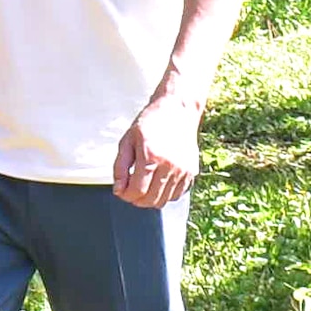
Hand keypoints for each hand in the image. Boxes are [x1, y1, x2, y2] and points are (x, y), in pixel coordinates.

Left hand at [112, 82, 199, 209]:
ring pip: (164, 200)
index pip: (137, 192)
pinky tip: (158, 182)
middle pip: (150, 200)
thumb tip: (118, 190)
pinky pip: (177, 195)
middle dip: (136, 200)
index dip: (125, 195)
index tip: (121, 190)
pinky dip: (165, 194)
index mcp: (151, 157)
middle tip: (130, 190)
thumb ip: (120, 167)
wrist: (178, 109)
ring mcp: (183, 170)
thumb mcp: (128, 140)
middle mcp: (170, 166)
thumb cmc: (150, 122)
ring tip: (144, 185)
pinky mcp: (192, 171)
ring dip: (151, 199)